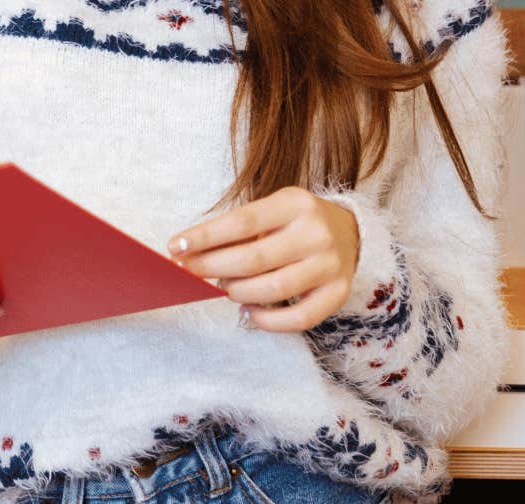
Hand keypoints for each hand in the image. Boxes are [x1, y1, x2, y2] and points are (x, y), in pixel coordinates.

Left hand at [167, 186, 360, 331]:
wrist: (349, 232)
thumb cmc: (294, 222)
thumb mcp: (270, 210)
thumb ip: (237, 230)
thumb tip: (189, 253)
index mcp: (295, 203)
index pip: (241, 222)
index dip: (205, 237)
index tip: (176, 247)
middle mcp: (316, 233)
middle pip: (253, 258)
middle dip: (212, 268)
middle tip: (189, 272)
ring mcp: (330, 265)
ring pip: (273, 289)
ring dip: (238, 292)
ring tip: (223, 288)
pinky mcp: (339, 293)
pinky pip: (299, 318)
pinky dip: (267, 320)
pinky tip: (248, 311)